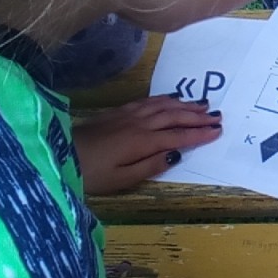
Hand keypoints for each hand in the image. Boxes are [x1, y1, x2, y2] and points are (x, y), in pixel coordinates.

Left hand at [73, 95, 221, 194]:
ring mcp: (127, 115)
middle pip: (174, 117)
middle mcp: (139, 124)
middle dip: (197, 116)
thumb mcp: (122, 179)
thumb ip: (151, 166)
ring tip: (202, 105)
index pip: (178, 137)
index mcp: (143, 142)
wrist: (60, 154)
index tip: (218, 131)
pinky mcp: (117, 112)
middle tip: (217, 116)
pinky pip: (147, 101)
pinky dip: (164, 99)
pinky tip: (171, 98)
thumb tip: (177, 155)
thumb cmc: (91, 174)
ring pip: (162, 106)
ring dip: (184, 105)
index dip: (199, 134)